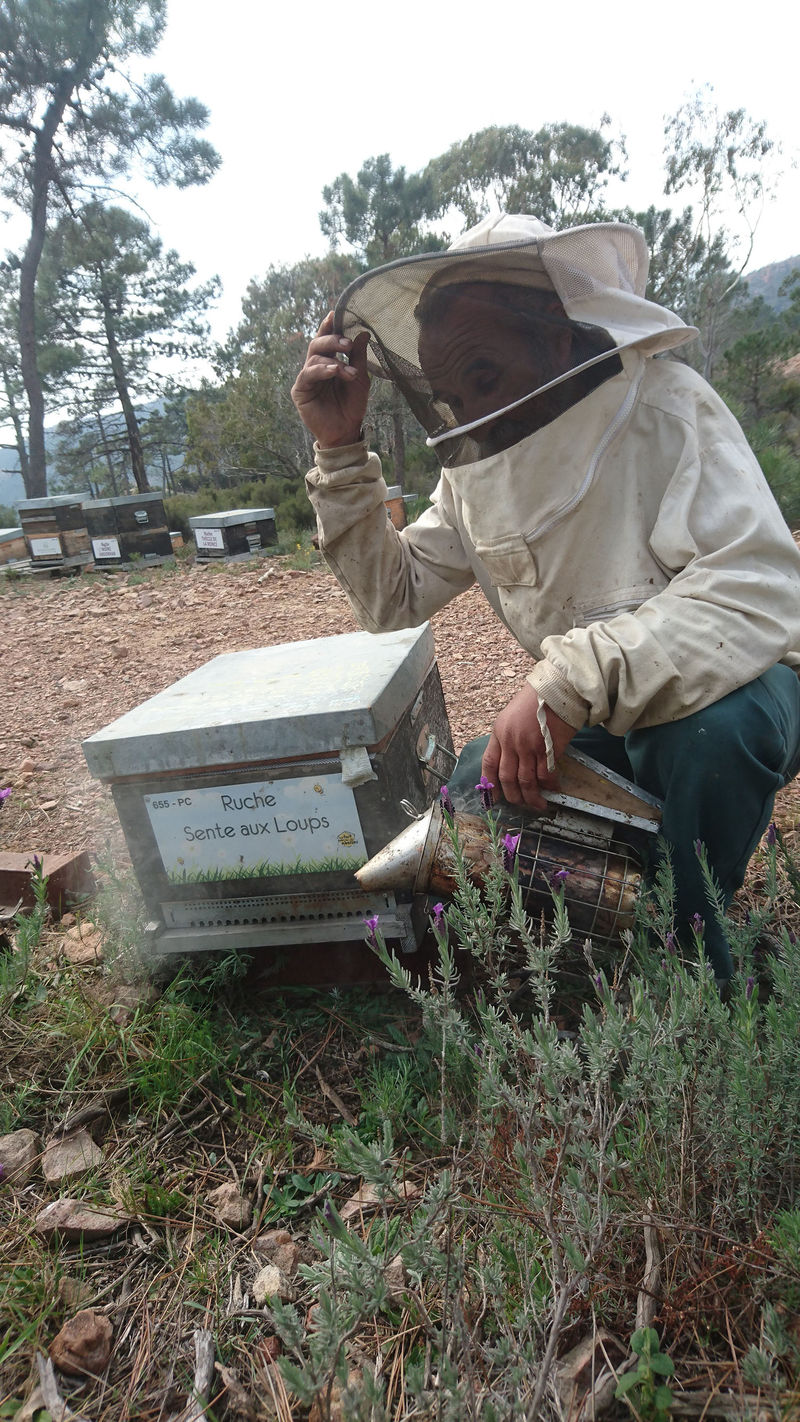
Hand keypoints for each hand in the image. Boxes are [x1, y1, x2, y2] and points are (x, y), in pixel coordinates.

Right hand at [291, 311, 370, 448]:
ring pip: (313, 357)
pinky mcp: (300, 390)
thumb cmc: (353, 405)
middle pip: (317, 344)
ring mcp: (307, 377)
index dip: (329, 326)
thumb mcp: (360, 378)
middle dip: (332, 340)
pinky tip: (333, 371)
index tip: (335, 314)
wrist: (346, 430)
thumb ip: (358, 356)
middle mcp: (316, 366)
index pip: (327, 338)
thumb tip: (363, 332)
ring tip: (348, 372)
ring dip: (333, 361)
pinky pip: (308, 374)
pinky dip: (322, 370)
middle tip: (347, 344)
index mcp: (329, 360)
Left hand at [482, 683, 575, 810]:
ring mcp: (528, 746)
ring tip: (539, 804)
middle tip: (521, 804)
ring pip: (526, 781)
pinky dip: (549, 785)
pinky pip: (545, 775)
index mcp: (499, 733)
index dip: (490, 784)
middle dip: (513, 796)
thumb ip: (508, 738)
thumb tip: (511, 762)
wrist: (557, 690)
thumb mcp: (512, 717)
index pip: (489, 763)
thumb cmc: (536, 700)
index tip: (494, 797)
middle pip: (507, 778)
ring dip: (532, 797)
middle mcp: (511, 742)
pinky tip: (553, 788)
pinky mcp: (547, 749)